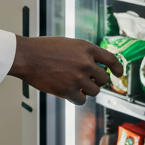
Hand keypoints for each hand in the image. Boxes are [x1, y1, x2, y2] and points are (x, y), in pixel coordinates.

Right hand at [8, 36, 122, 104]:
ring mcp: (78, 77)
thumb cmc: (43, 49)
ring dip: (86, 90)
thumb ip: (82, 53)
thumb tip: (93, 67)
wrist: (26, 56)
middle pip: (103, 79)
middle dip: (97, 82)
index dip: (117, 68)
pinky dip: (76, 98)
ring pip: (94, 91)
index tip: (118, 74)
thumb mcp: (68, 44)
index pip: (110, 59)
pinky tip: (68, 93)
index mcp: (86, 48)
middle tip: (87, 81)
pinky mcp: (68, 90)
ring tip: (74, 85)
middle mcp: (86, 62)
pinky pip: (81, 100)